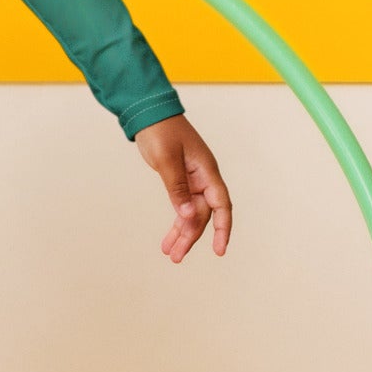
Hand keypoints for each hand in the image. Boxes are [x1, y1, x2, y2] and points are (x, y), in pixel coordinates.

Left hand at [133, 114, 232, 262]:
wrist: (149, 114)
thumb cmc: (160, 132)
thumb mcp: (167, 160)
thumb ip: (177, 188)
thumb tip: (186, 215)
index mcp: (206, 171)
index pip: (221, 205)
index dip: (222, 229)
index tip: (219, 250)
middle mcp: (203, 178)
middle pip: (203, 214)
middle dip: (191, 237)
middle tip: (176, 257)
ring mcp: (192, 180)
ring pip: (191, 213)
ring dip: (181, 233)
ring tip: (171, 254)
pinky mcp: (180, 180)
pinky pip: (181, 205)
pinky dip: (175, 221)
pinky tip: (168, 238)